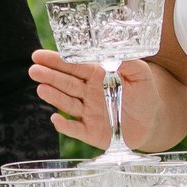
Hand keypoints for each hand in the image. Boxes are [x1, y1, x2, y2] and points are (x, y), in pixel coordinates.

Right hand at [30, 47, 170, 148]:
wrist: (153, 122)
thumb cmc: (145, 95)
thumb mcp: (142, 74)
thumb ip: (130, 63)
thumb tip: (114, 54)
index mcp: (97, 76)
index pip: (74, 66)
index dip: (57, 61)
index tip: (39, 56)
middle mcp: (89, 93)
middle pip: (66, 83)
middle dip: (50, 76)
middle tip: (34, 70)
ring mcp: (88, 113)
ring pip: (67, 103)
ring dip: (54, 97)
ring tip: (41, 89)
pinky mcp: (90, 132)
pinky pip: (75, 129)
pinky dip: (65, 126)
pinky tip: (55, 119)